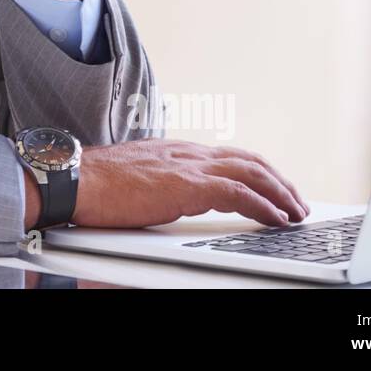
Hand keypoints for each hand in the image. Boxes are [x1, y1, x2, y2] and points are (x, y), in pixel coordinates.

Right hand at [70, 138, 310, 228]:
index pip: (227, 156)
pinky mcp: (188, 186)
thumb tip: (163, 196)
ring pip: (252, 172)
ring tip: (296, 211)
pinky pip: (240, 194)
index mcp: (175, 151)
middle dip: (278, 180)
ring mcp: (189, 167)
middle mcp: (187, 153)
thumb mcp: (134, 177)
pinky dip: (264, 206)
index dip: (255, 171)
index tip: (271, 188)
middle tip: (295, 201)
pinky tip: (276, 218)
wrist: (74, 179)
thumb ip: (156, 181)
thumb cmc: (93, 183)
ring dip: (280, 193)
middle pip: (248, 160)